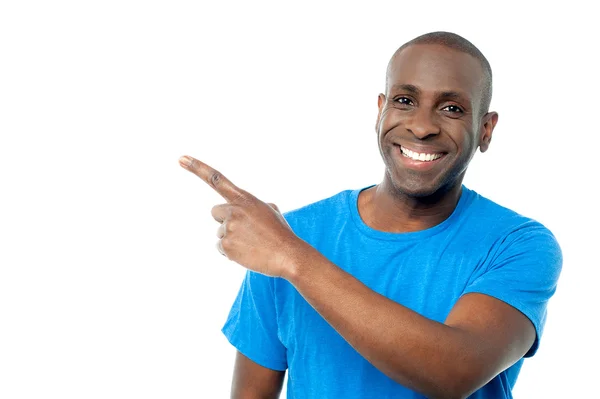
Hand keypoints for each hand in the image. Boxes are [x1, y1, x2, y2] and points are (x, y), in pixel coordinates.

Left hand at [179, 155, 302, 277]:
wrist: (288, 255)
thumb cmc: (281, 234)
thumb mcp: (270, 211)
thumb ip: (253, 206)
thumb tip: (246, 212)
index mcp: (245, 199)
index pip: (217, 179)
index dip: (197, 168)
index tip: (181, 158)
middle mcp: (234, 210)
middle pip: (216, 213)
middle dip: (226, 221)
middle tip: (246, 231)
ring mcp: (229, 228)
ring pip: (220, 233)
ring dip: (232, 239)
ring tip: (252, 244)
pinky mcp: (226, 245)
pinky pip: (221, 248)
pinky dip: (231, 252)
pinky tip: (248, 253)